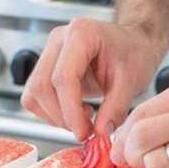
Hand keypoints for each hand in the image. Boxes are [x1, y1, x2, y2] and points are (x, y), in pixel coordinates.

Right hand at [21, 18, 168, 140]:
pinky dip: (52, 113)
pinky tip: (76, 111)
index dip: (70, 110)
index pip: (63, 77)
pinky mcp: (46, 68)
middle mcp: (59, 40)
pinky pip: (35, 97)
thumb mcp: (132, 81)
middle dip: (62, 117)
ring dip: (55, 117)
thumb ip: (116, 108)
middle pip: (42, 86)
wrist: (134, 44)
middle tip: (86, 130)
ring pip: (34, 94)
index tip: (83, 132)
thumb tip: (100, 132)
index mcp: (81, 34)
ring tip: (84, 119)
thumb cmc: (134, 53)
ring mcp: (49, 52)